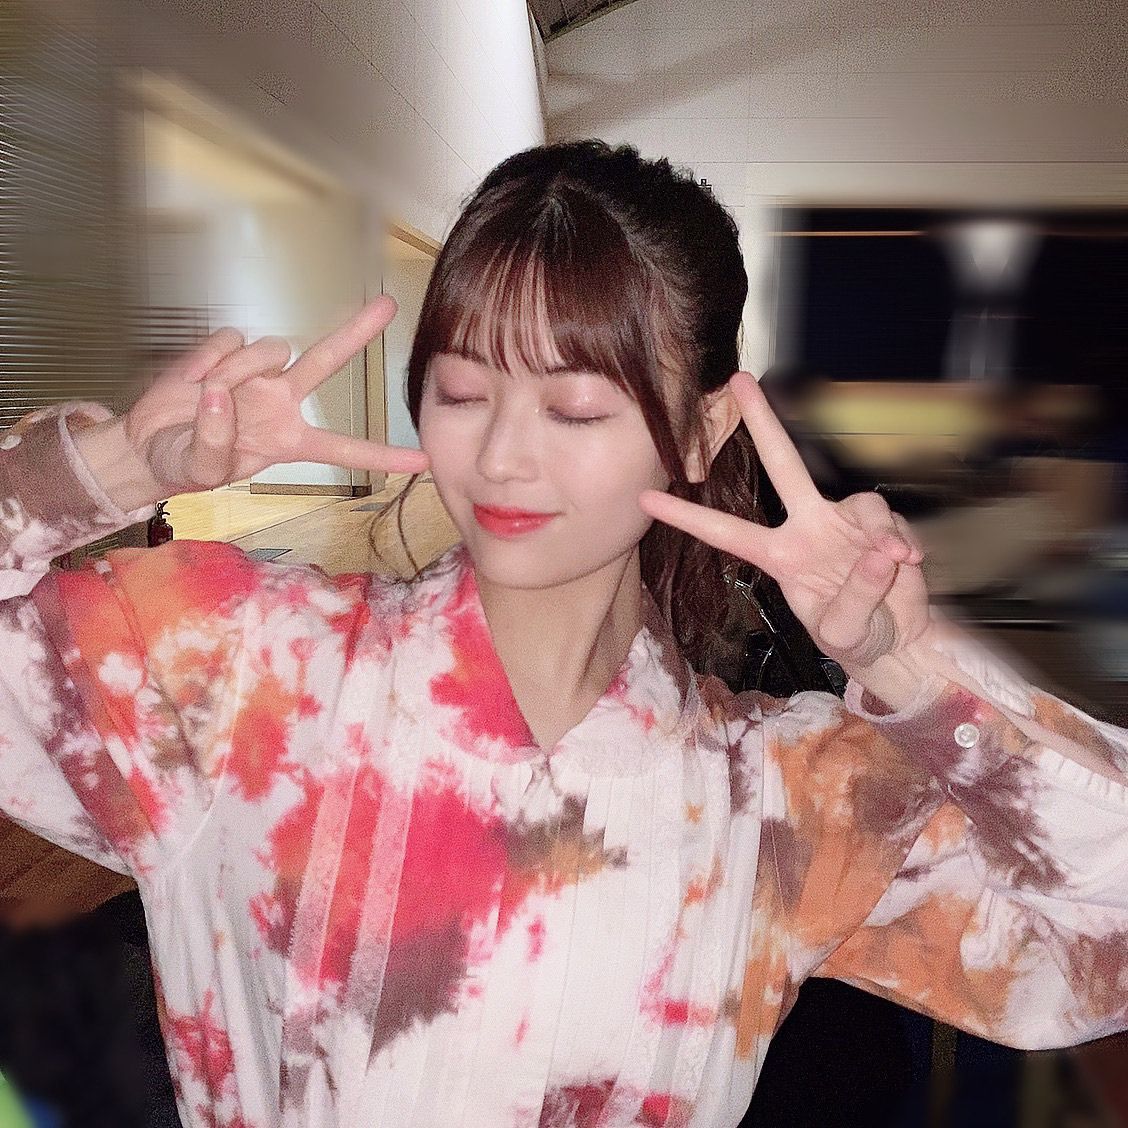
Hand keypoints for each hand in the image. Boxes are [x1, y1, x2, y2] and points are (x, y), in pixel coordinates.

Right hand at [121, 296, 428, 498]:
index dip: (382, 456)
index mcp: (289, 441)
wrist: (145, 443)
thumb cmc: (181, 463)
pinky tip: (192, 379)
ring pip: (267, 349)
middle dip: (358, 331)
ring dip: (235, 371)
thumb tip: (218, 396)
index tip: (422, 460)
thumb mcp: (198, 471)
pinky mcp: (226, 350)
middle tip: (390, 304)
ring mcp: (256, 373)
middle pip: (327, 360)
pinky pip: (229, 340)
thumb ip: (211, 444)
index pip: (343, 448)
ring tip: (206, 397)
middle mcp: (282, 400)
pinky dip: (208, 358)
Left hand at [638, 372, 934, 676]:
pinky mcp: (879, 524)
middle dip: (762, 421)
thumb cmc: (856, 636)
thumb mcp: (844, 632)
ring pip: (861, 503)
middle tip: (740, 381)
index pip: (726, 533)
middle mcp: (808, 528)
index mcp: (781, 556)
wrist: (899, 639)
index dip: (686, 516)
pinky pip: (889, 520)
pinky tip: (908, 562)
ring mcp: (844, 522)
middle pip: (782, 465)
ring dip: (878, 533)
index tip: (646, 498)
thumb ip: (857, 597)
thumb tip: (882, 554)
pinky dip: (900, 540)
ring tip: (895, 564)